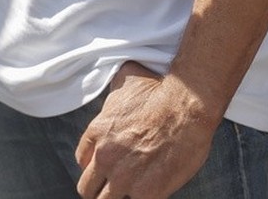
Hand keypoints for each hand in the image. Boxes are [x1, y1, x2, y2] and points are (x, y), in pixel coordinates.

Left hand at [74, 62, 216, 198]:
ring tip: (130, 191)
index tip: (106, 166)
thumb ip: (113, 93)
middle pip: (87, 189)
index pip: (82, 161)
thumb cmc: (159, 91)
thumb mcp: (126, 80)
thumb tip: (114, 93)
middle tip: (113, 186)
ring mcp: (124, 178)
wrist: (185, 107)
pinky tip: (149, 192)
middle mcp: (105, 158)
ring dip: (116, 197)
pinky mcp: (146, 193)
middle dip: (99, 188)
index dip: (94, 165)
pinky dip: (141, 198)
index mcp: (97, 133)